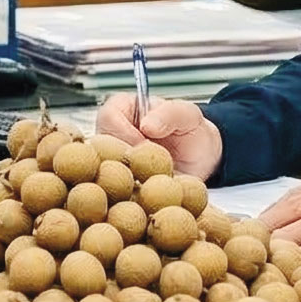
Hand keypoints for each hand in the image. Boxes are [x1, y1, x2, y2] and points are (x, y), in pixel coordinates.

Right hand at [95, 95, 222, 181]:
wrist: (201, 159)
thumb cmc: (190, 131)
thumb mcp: (187, 115)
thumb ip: (170, 113)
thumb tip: (146, 125)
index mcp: (122, 108)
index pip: (108, 117)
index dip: (125, 133)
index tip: (146, 145)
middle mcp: (109, 134)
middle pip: (99, 146)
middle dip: (124, 158)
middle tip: (148, 168)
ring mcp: (110, 159)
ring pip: (103, 170)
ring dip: (126, 177)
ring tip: (149, 180)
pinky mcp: (117, 183)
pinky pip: (113, 190)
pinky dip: (129, 192)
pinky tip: (146, 192)